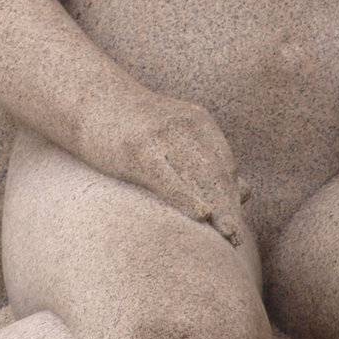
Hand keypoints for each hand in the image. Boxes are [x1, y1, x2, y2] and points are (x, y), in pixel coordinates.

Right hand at [91, 91, 247, 241]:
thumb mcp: (176, 134)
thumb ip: (209, 159)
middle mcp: (184, 125)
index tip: (237, 227)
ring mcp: (161, 136)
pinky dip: (187, 197)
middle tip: (236, 238)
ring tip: (228, 236)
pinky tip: (201, 215)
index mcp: (198, 121)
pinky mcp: (138, 149)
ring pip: (198, 176)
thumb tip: (247, 192)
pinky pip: (168, 177)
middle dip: (227, 206)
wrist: (91, 99)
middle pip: (216, 171)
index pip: (225, 164)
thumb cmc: (132, 125)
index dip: (232, 197)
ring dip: (216, 208)